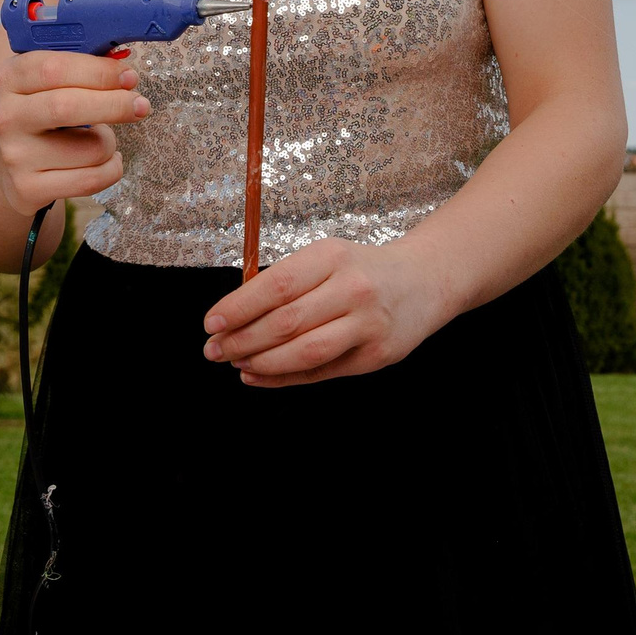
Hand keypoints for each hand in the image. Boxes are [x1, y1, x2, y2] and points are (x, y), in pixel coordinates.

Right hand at [0, 48, 148, 210]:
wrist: (1, 169)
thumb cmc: (37, 118)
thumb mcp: (42, 86)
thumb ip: (77, 72)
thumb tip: (123, 71)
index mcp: (10, 79)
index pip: (55, 69)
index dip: (99, 71)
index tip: (128, 77)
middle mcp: (7, 116)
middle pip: (68, 106)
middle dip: (115, 104)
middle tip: (140, 105)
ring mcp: (16, 155)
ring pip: (91, 147)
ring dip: (110, 142)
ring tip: (98, 140)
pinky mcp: (29, 188)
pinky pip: (91, 179)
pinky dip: (111, 169)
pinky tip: (105, 162)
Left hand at [200, 237, 451, 386]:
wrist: (424, 281)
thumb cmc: (361, 270)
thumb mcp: (326, 259)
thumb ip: (286, 283)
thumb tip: (233, 316)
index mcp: (332, 257)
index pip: (276, 286)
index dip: (238, 308)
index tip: (211, 323)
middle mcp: (352, 289)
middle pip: (286, 321)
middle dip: (242, 340)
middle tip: (214, 350)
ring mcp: (368, 324)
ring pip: (304, 352)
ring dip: (262, 362)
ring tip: (236, 363)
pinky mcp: (377, 355)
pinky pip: (322, 372)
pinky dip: (284, 377)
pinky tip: (258, 376)